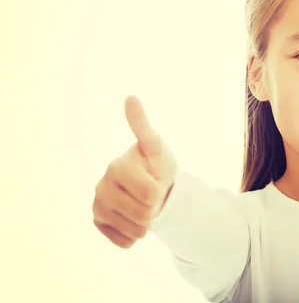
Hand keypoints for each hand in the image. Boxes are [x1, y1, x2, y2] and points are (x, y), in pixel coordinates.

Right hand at [92, 95, 177, 247]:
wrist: (152, 185)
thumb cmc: (156, 164)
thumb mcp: (156, 146)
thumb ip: (143, 126)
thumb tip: (131, 97)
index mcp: (117, 166)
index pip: (150, 193)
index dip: (159, 190)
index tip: (155, 178)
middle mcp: (102, 185)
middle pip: (144, 215)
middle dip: (154, 207)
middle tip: (151, 194)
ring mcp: (98, 205)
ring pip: (136, 231)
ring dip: (147, 222)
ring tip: (144, 204)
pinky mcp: (98, 222)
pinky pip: (125, 242)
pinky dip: (135, 234)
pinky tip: (132, 218)